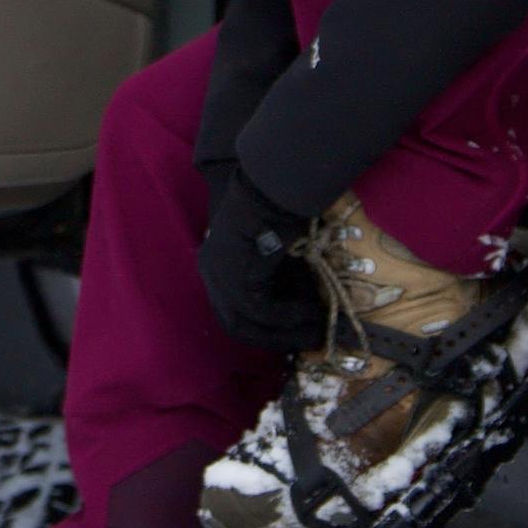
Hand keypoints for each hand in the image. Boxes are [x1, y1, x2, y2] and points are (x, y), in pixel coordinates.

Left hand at [198, 162, 323, 351]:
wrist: (275, 186)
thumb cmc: (280, 211)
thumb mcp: (279, 256)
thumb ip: (283, 284)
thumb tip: (306, 316)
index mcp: (215, 266)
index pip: (233, 314)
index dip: (264, 331)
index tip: (294, 337)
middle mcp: (210, 274)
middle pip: (236, 326)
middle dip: (275, 339)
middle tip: (309, 341)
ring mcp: (217, 278)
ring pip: (248, 324)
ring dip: (286, 332)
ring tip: (317, 330)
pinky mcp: (232, 278)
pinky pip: (262, 311)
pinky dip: (290, 316)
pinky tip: (313, 312)